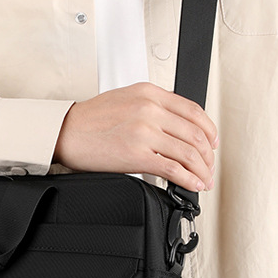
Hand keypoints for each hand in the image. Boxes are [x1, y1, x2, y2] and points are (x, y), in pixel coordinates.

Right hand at [52, 82, 218, 190]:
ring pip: (189, 153)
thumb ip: (154, 106)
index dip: (209, 131)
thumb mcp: (126, 99)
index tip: (212, 143)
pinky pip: (174, 169)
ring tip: (203, 179)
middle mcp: (150, 109)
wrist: (65, 131)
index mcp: (150, 93)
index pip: (193, 111)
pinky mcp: (137, 155)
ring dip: (202, 170)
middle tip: (209, 166)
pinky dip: (189, 179)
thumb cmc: (91, 119)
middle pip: (196, 134)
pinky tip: (192, 184)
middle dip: (208, 155)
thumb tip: (178, 126)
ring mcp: (144, 132)